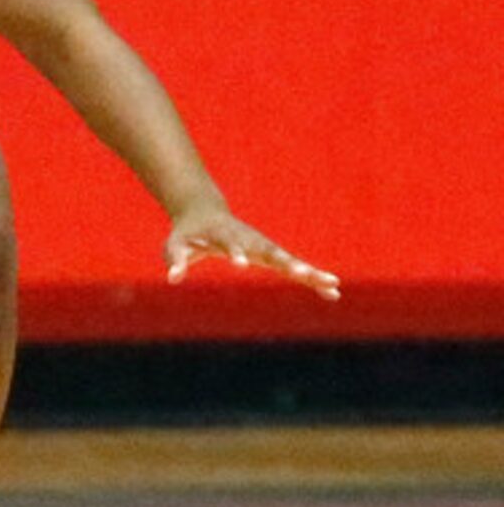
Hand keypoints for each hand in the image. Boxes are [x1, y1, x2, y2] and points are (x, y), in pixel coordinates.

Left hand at [164, 205, 339, 299]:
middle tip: (304, 273)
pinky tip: (332, 293)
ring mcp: (264, 247)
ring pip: (290, 260)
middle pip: (271, 251)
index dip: (235, 254)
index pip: (231, 245)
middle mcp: (251, 240)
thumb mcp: (176, 245)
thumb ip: (176, 259)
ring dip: (310, 272)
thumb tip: (173, 278)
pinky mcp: (272, 255)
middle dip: (288, 263)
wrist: (203, 213)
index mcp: (226, 236)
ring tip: (333, 285)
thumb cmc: (188, 233)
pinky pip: (295, 268)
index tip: (240, 265)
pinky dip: (312, 279)